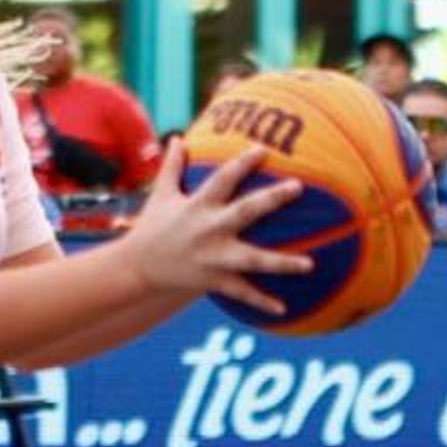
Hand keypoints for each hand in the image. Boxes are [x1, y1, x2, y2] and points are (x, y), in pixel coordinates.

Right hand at [119, 143, 310, 318]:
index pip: (223, 179)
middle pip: (244, 211)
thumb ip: (172, 166)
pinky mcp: (213, 280)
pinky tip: (283, 308)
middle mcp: (208, 230)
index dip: (242, 163)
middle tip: (297, 187)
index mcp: (198, 206)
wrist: (136, 268)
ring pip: (252, 260)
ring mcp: (213, 258)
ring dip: (281, 263)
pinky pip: (241, 292)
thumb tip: (176, 138)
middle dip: (270, 200)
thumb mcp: (161, 194)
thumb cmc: (152, 227)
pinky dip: (260, 302)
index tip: (264, 149)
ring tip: (309, 264)